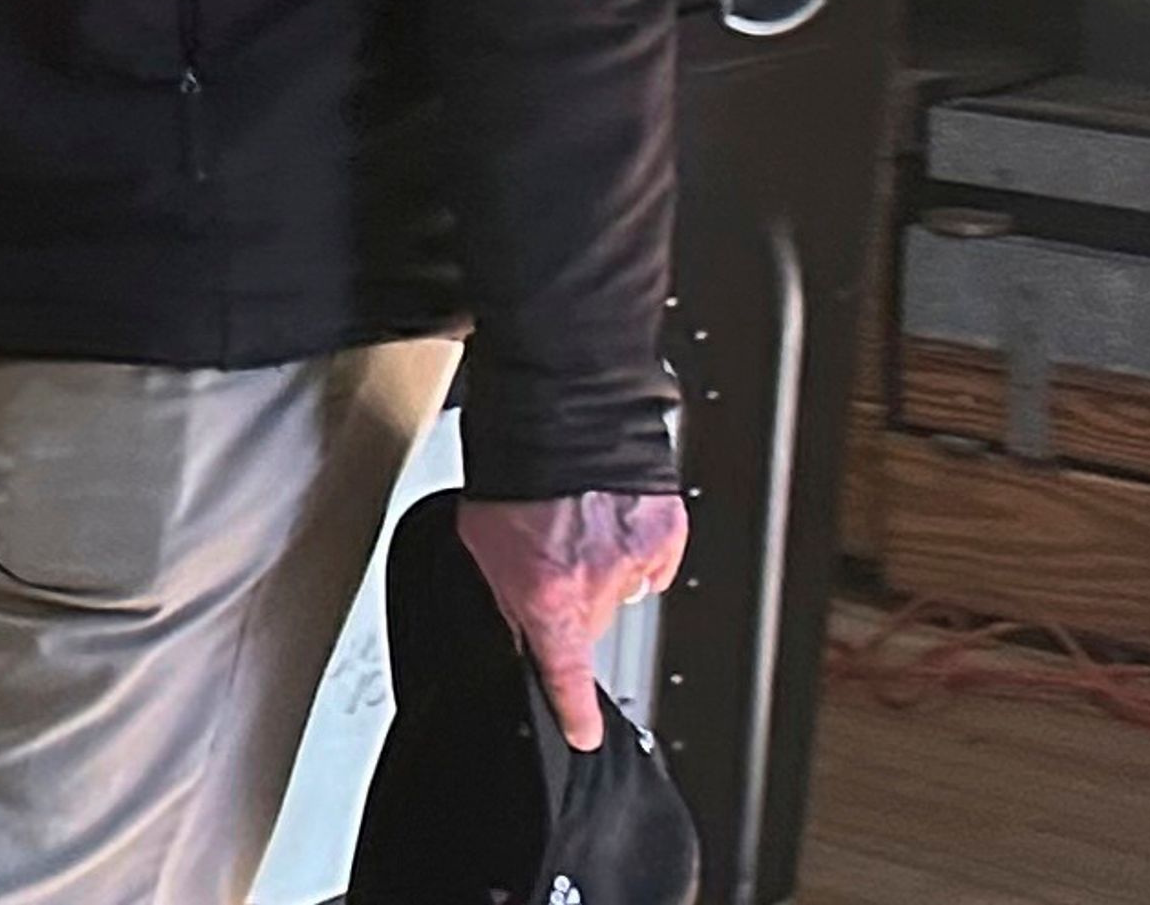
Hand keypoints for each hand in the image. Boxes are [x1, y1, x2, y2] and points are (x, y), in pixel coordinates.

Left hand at [455, 491, 690, 751]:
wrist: (557, 414)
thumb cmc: (513, 473)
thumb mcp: (483, 542)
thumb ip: (504, 590)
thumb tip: (516, 619)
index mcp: (548, 598)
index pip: (564, 675)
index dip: (574, 711)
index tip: (582, 734)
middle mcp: (598, 587)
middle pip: (591, 622)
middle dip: (573, 602)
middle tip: (552, 559)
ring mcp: (636, 562)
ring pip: (621, 587)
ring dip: (603, 567)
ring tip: (576, 524)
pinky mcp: (666, 533)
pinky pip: (652, 556)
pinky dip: (633, 541)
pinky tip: (606, 513)